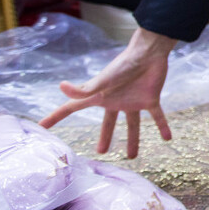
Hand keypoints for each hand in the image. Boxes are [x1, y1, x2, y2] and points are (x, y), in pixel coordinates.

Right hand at [39, 27, 176, 158]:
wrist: (149, 53)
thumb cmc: (123, 65)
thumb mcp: (102, 80)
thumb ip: (83, 89)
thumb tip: (60, 86)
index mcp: (99, 97)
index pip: (72, 108)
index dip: (56, 117)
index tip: (41, 126)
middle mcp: (115, 101)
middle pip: (108, 122)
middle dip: (105, 136)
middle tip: (101, 153)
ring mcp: (133, 101)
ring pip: (132, 124)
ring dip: (134, 139)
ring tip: (132, 156)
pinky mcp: (151, 99)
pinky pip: (157, 116)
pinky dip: (163, 126)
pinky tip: (168, 138)